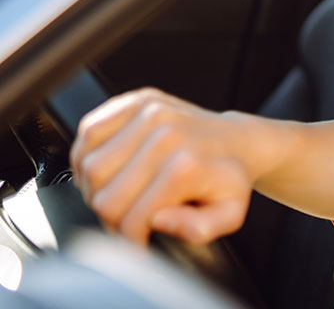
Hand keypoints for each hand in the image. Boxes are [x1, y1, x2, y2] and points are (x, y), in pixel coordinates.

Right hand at [70, 88, 255, 245]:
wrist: (238, 141)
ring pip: (89, 164)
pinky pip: (89, 131)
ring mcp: (150, 113)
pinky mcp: (137, 100)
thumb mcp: (229, 215)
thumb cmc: (229, 180)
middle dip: (110, 216)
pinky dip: (86, 154)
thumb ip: (198, 229)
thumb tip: (157, 219)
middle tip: (126, 218)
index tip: (138, 241)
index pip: (130, 218)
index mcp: (185, 166)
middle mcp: (165, 135)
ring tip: (117, 194)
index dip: (130, 240)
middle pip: (103, 194)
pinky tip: (107, 168)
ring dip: (94, 187)